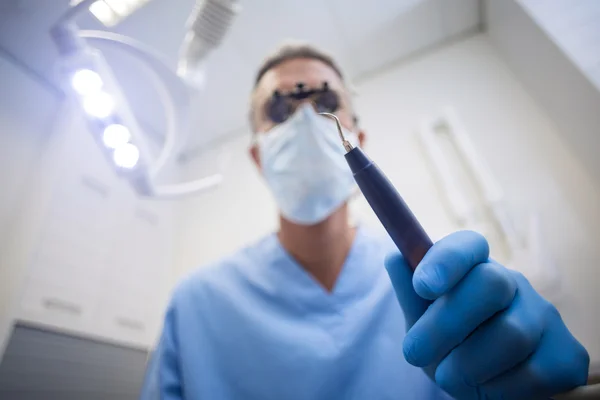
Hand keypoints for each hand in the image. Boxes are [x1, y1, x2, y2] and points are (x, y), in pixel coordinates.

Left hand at [385, 231, 588, 399]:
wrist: (488, 387)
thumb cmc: (449, 348)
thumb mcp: (422, 324)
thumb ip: (410, 295)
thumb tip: (394, 257)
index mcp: (474, 269)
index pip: (468, 245)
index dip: (446, 260)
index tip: (422, 286)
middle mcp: (513, 285)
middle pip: (491, 283)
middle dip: (446, 323)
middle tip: (413, 353)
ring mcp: (545, 317)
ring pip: (510, 334)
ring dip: (467, 365)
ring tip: (451, 375)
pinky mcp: (567, 355)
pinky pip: (533, 373)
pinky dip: (499, 389)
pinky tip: (489, 386)